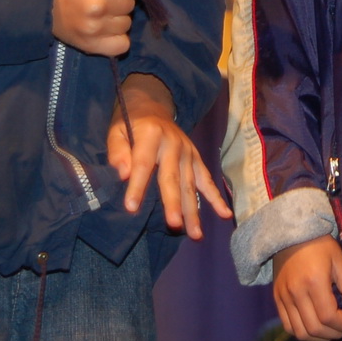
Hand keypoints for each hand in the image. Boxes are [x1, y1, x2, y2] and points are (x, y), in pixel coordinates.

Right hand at [53, 0, 152, 55]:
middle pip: (131, 4)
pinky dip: (116, 38)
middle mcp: (98, 5)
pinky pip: (122, 45)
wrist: (43, 2)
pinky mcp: (93, 46)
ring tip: (98, 12)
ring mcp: (95, 28)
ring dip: (117, 18)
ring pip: (127, 24)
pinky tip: (103, 29)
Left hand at [107, 73, 230, 237]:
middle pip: (172, 177)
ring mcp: (188, 152)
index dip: (137, 186)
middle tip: (174, 224)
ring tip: (195, 234)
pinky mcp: (196, 159)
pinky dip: (216, 198)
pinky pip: (207, 180)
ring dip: (194, 210)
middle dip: (173, 202)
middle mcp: (174, 143)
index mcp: (151, 135)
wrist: (152, 106)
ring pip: (190, 184)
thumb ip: (118, 151)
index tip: (131, 208)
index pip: (143, 164)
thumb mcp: (116, 131)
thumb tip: (123, 174)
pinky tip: (225, 214)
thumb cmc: (130, 124)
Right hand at [272, 235, 341, 340]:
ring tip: (331, 329)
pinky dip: (303, 332)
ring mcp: (283, 297)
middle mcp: (296, 292)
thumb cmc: (320, 245)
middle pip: (315, 329)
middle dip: (335, 333)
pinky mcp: (277, 299)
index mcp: (314, 281)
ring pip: (300, 333)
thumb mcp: (341, 261)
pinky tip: (315, 325)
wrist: (291, 233)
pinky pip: (288, 327)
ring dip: (319, 337)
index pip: (329, 317)